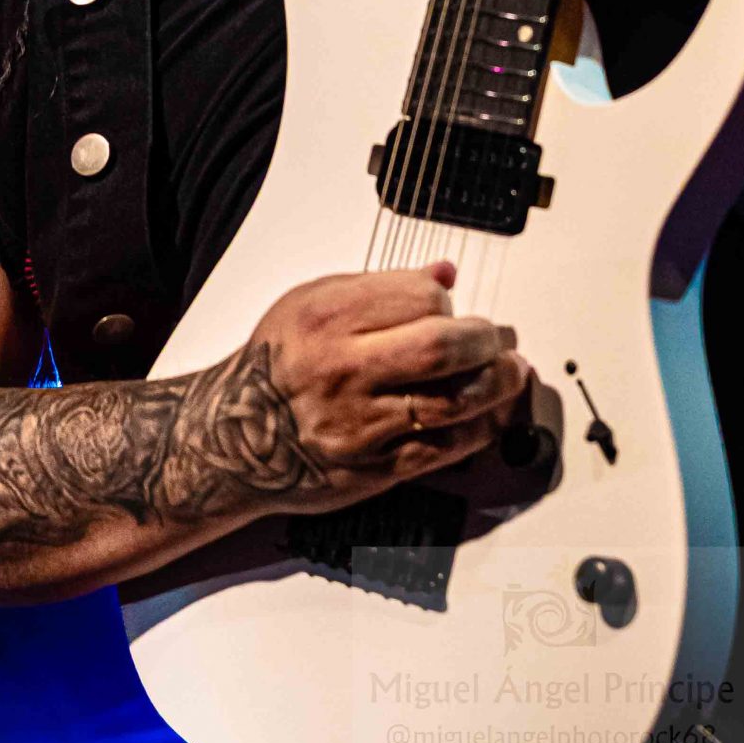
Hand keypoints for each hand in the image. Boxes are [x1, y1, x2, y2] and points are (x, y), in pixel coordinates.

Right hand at [233, 262, 529, 513]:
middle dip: (486, 340)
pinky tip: (489, 415)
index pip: (420, 297)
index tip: (452, 306)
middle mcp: (343, 369)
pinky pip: (443, 450)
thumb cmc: (278, 363)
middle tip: (498, 338)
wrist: (233, 436)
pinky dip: (479, 430)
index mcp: (327, 317)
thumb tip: (444, 274)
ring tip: (510, 372)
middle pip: (442, 349)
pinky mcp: (372, 469)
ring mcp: (359, 424)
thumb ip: (379, 287)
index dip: (448, 300)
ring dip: (496, 385)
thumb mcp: (311, 302)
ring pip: (452, 403)